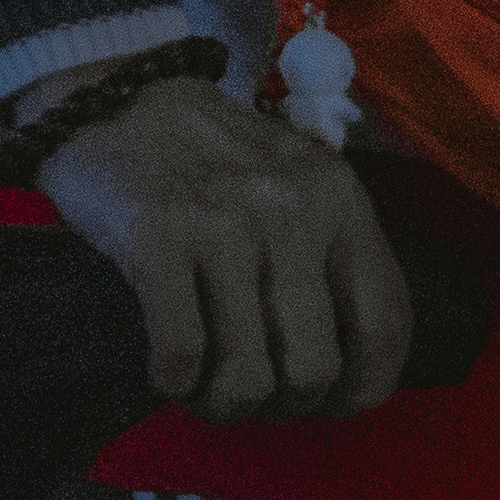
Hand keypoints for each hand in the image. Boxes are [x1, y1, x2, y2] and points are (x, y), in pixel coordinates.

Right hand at [29, 65, 412, 423]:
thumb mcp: (297, 185)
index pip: (386, 324)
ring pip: (247, 377)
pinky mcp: (156, 236)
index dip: (363, 389)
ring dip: (222, 404)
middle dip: (283, 406)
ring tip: (204, 386)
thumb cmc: (210, 158)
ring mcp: (224, 223)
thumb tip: (347, 370)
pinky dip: (173, 381)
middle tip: (252, 393)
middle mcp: (293, 210)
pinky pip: (181, 355)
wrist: (113, 94)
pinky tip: (167, 367)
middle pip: (314, 369)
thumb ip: (330, 256)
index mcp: (341, 200)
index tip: (331, 405)